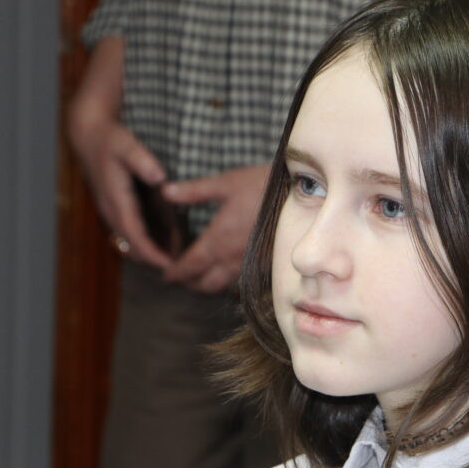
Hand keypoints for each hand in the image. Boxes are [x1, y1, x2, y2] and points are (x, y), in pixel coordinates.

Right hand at [71, 119, 173, 270]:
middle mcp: (111, 210)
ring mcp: (110, 211)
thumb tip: (159, 177)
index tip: (169, 265)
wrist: (89, 136)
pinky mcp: (114, 209)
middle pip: (131, 245)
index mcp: (116, 199)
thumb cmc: (110, 140)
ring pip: (129, 242)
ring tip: (176, 264)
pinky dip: (145, 243)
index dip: (151, 252)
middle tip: (180, 272)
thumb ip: (143, 161)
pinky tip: (166, 245)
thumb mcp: (127, 145)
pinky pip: (129, 233)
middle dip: (153, 261)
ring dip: (149, 255)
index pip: (134, 234)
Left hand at [160, 164, 270, 293]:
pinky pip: (243, 279)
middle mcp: (233, 257)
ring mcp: (252, 263)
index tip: (167, 275)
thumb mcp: (225, 183)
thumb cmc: (262, 185)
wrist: (303, 195)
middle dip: (191, 284)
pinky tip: (229, 270)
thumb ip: (194, 191)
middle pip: (206, 283)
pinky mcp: (266, 262)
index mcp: (218, 239)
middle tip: (181, 279)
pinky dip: (230, 280)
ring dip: (210, 284)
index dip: (176, 272)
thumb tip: (165, 192)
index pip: (191, 265)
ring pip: (225, 285)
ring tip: (202, 278)